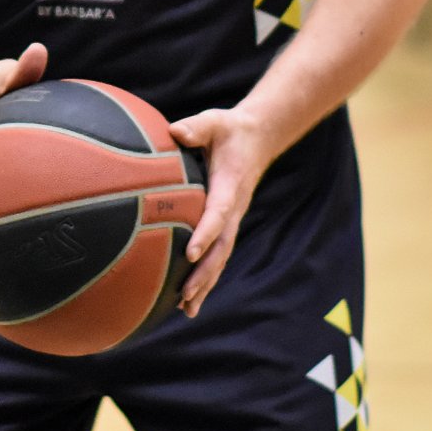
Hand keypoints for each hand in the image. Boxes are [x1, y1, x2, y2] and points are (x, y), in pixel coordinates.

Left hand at [166, 105, 278, 316]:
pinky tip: (188, 300)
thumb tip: (175, 131)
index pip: (218, 214)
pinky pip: (217, 255)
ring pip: (220, 258)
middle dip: (204, 273)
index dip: (205, 234)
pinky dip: (206, 278)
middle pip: (221, 248)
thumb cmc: (229, 129)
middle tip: (184, 294)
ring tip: (186, 309)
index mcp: (229, 186)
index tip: (189, 253)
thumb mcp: (214, 121)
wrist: (256, 138)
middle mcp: (233, 209)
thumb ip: (196, 127)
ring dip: (205, 284)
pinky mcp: (227, 225)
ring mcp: (232, 220)